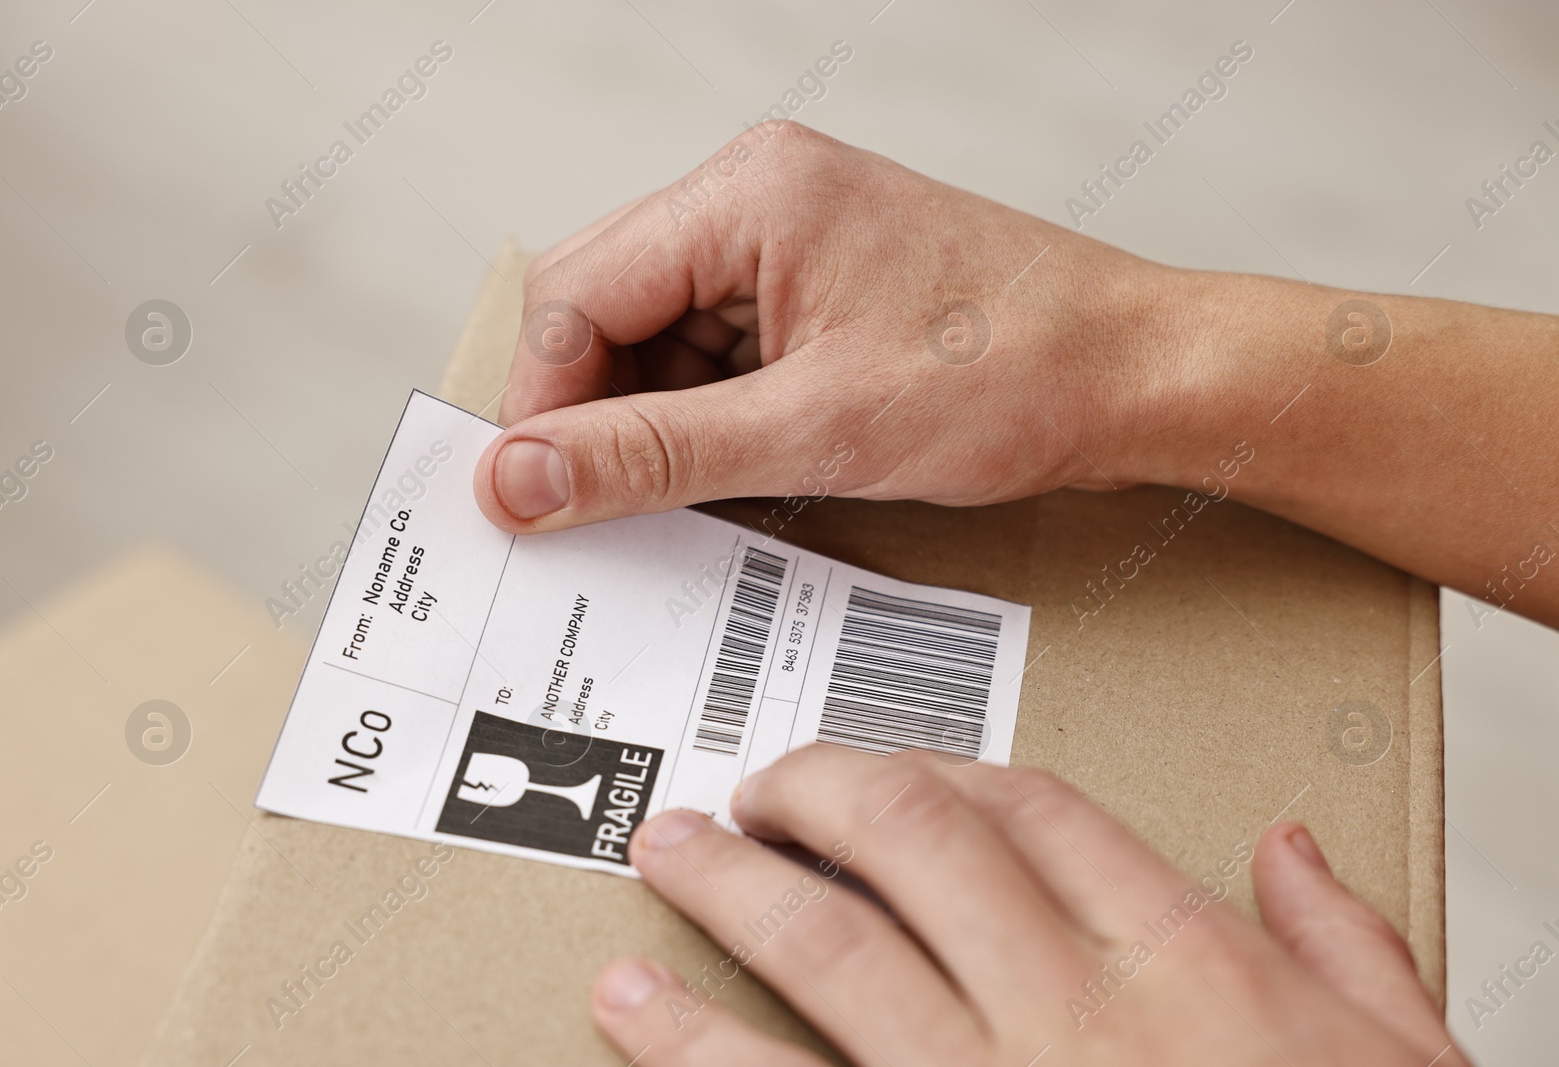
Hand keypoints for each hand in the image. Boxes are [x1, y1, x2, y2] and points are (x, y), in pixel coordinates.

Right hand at [475, 122, 1184, 530]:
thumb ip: (653, 454)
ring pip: (656, 342)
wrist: (1138, 377)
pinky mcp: (814, 293)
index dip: (539, 402)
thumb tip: (521, 479)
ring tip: (685, 503)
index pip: (578, 291)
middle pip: (606, 309)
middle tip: (590, 514)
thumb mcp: (816, 430)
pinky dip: (706, 423)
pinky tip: (730, 478)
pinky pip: (716, 356)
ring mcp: (787, 245)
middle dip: (593, 415)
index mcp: (748, 194)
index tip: (526, 499)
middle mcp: (757, 200)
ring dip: (653, 426)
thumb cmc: (1016, 374)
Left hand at [590, 745, 1465, 1066]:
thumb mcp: (1396, 1064)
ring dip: (731, 890)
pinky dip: (693, 1047)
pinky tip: (631, 1010)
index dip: (946, 772)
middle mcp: (1073, 1016)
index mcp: (1186, 967)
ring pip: (828, 952)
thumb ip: (1343, 946)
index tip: (898, 771)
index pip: (1037, 813)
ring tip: (668, 854)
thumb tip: (1292, 852)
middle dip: (818, 793)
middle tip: (757, 786)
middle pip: (914, 844)